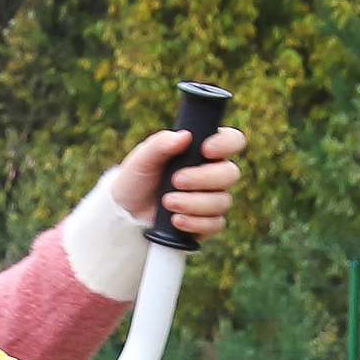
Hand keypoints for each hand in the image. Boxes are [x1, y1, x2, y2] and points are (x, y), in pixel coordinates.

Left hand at [102, 122, 248, 241]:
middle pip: (231, 173)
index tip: (205, 150)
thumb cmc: (137, 179)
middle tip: (176, 181)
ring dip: (194, 203)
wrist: (127, 213)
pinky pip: (216, 224)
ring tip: (167, 202)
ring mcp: (212, 199)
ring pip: (223, 201)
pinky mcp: (207, 223)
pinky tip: (176, 220)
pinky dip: (195, 222)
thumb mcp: (142, 158)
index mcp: (202, 151)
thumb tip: (184, 135)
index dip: (226, 144)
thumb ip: (161, 144)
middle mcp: (213, 174)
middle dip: (203, 178)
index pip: (232, 140)